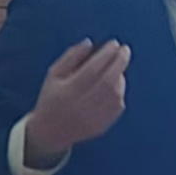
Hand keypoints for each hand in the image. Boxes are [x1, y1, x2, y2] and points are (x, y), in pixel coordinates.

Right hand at [25, 39, 129, 166]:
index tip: (114, 43)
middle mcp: (82, 105)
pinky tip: (115, 85)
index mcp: (68, 90)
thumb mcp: (54, 75)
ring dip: (120, 76)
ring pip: (115, 93)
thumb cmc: (52, 98)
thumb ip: (71, 57)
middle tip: (125, 50)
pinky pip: (118, 105)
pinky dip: (120, 92)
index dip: (106, 54)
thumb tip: (89, 42)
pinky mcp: (102, 125)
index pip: (92, 69)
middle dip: (120, 62)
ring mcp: (93, 117)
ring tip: (117, 67)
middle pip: (108, 81)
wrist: (50, 131)